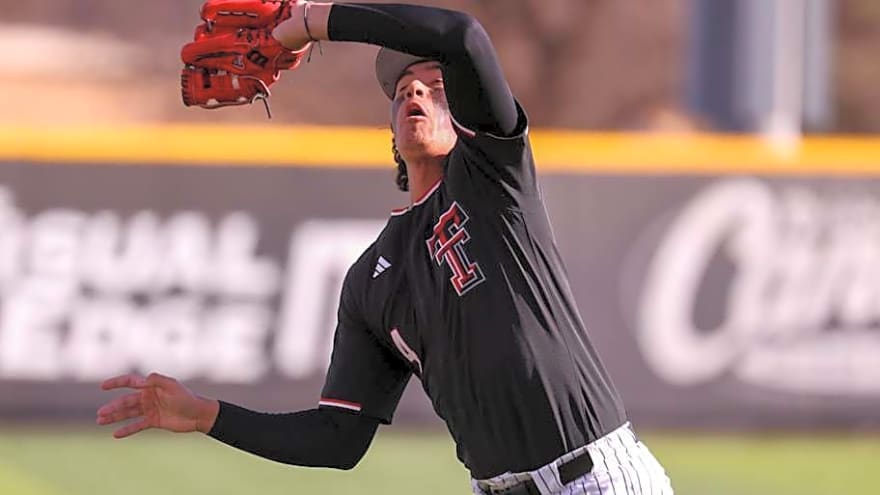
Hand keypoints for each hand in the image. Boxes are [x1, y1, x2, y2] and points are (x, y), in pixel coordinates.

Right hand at [96, 373, 218, 438]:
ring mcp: (150, 409)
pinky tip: (116, 434)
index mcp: (151, 386)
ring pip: (128, 413)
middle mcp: (148, 397)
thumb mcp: (172, 386)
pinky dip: (127, 430)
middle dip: (113, 407)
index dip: (116, 383)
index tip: (103, 386)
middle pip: (126, 401)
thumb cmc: (186, 398)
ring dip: (115, 417)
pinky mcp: (153, 421)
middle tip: (101, 414)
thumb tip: (142, 379)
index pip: (130, 382)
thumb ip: (157, 380)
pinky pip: (136, 425)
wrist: (198, 415)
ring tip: (100, 421)